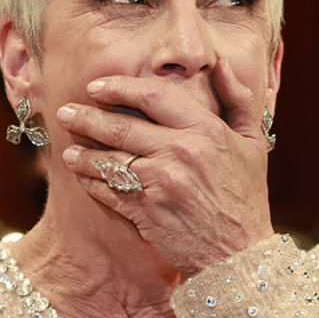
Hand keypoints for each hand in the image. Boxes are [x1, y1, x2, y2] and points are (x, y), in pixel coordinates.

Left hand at [56, 59, 273, 274]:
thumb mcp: (253, 144)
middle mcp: (181, 152)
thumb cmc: (246, 198)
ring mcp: (161, 183)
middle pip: (122, 127)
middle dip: (87, 117)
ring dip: (83, 154)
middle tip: (65, 113)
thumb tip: (220, 63)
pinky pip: (110, 191)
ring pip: (110, 160)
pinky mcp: (147, 211)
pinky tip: (81, 177)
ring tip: (68, 150)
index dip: (119, 87)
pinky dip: (92, 183)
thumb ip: (237, 99)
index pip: (153, 96)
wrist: (239, 254)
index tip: (96, 87)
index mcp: (206, 130)